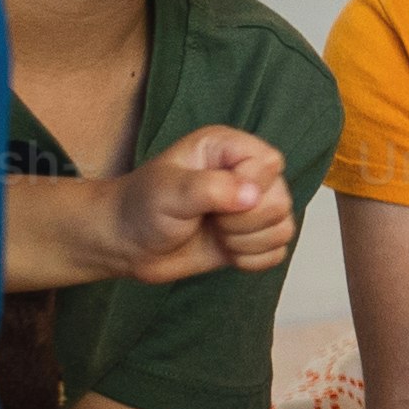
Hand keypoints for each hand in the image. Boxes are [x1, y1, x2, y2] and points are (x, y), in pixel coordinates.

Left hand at [106, 128, 294, 285]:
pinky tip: (224, 251)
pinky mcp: (251, 237)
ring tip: (215, 234)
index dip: (250, 188)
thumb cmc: (140, 207)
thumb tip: (252, 196)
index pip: (270, 164)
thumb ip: (212, 188)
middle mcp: (245, 174)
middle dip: (244, 222)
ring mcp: (250, 208)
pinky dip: (251, 259)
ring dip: (246, 242)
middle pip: (281, 200)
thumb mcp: (169, 191)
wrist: (125, 244)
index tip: (214, 200)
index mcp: (229, 149)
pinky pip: (277, 252)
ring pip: (283, 228)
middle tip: (210, 220)